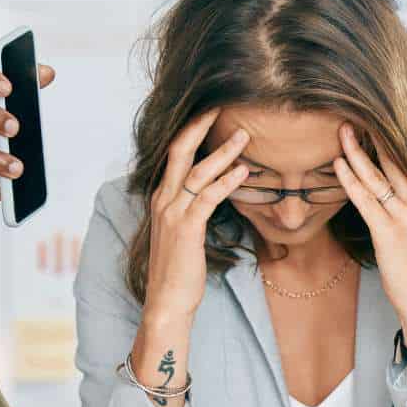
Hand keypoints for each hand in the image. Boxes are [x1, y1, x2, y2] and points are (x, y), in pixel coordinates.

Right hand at [141, 108, 249, 327]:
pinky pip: (208, 197)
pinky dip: (227, 181)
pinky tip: (245, 172)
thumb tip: (214, 192)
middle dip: (200, 125)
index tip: (212, 112)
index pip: (175, 154)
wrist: (167, 301)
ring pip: (197, 171)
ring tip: (245, 135)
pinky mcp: (186, 229)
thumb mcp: (183, 232)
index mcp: (162, 197)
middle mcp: (163, 199)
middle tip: (222, 105)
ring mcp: (173, 213)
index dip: (192, 130)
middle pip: (180, 150)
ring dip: (223, 151)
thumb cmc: (179, 268)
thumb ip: (193, 208)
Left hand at [333, 124, 406, 358]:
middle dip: (373, 135)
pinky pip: (366, 199)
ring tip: (341, 130)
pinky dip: (351, 180)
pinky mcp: (390, 232)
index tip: (372, 117)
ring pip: (378, 175)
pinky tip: (338, 164)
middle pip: (394, 159)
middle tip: (353, 112)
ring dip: (357, 151)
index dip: (390, 138)